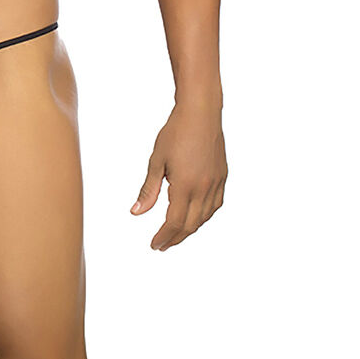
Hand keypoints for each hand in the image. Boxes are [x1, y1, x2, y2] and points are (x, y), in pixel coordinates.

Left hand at [130, 104, 226, 250]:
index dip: (164, 236)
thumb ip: (149, 190)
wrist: (200, 113)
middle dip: (175, 238)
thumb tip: (136, 212)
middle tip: (162, 245)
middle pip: (190, 224)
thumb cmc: (175, 133)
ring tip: (175, 234)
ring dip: (190, 229)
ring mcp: (216, 184)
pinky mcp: (223, 177)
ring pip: (205, 217)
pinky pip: (216, 205)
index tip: (154, 244)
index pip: (174, 222)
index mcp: (185, 186)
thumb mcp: (156, 161)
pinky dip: (204, 216)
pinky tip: (195, 216)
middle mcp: (204, 189)